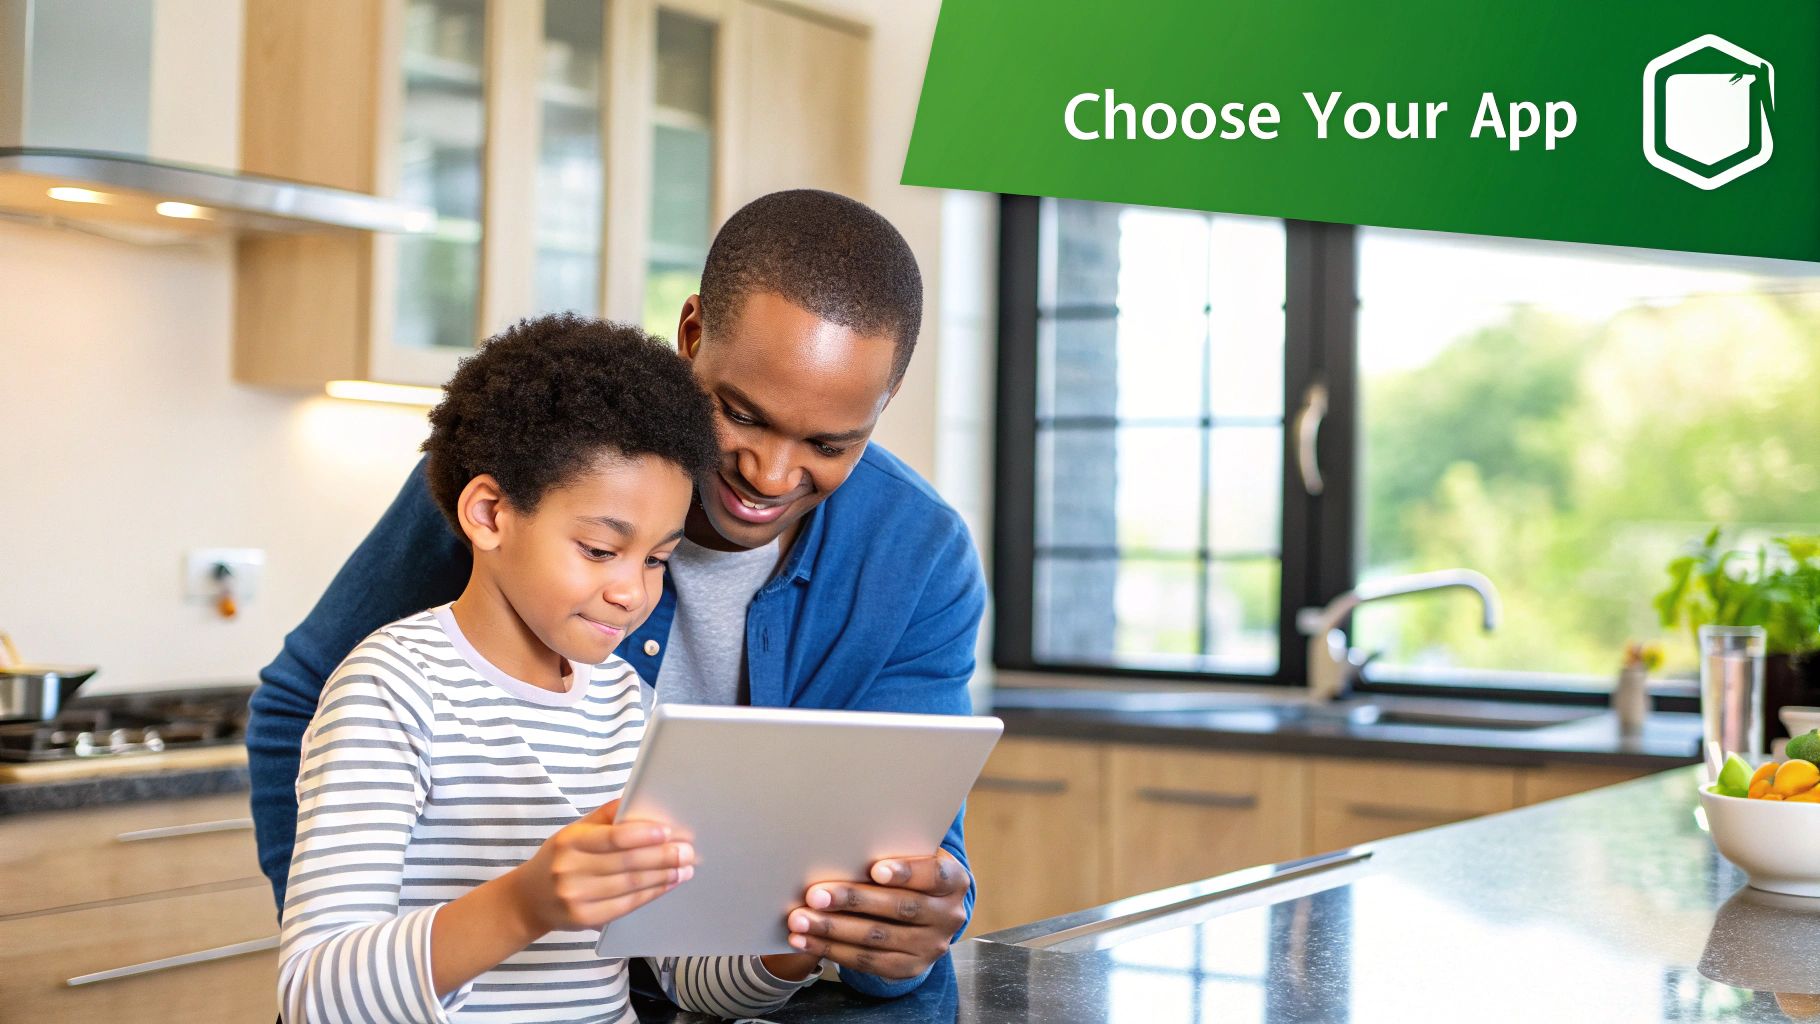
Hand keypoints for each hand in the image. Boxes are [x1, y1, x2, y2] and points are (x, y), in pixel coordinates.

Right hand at [508, 799, 695, 933]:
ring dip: (663, 877)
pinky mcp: (585, 919)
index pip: (612, 838)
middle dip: (663, 857)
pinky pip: (626, 906)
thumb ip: (605, 817)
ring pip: (630, 885)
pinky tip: (667, 884)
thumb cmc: (559, 858)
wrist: (528, 900)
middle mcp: (571, 870)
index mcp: (570, 842)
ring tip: (685, 868)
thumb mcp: (573, 831)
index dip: (643, 835)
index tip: (668, 831)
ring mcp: (577, 898)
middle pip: (627, 863)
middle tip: (688, 851)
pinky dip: (651, 894)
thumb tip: (638, 799)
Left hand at [782, 850, 968, 980]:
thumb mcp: (916, 856)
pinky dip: (832, 950)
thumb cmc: (912, 872)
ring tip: (800, 919)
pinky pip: (867, 961)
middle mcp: (948, 916)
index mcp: (954, 880)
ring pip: (877, 938)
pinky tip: (807, 940)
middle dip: (853, 900)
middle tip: (815, 895)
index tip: (874, 869)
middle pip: (898, 908)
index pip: (933, 875)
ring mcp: (930, 947)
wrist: (929, 914)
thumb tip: (847, 841)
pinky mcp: (908, 968)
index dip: (905, 872)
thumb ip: (896, 849)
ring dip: (832, 929)